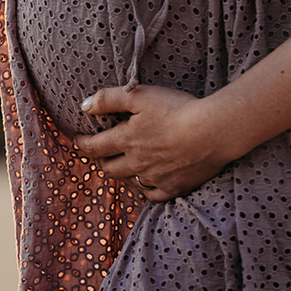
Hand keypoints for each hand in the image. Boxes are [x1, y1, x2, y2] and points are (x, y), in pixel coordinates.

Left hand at [72, 84, 232, 201]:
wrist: (212, 132)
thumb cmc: (176, 109)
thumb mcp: (139, 95)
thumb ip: (109, 99)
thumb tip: (83, 106)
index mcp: (125, 140)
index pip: (94, 147)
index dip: (83, 143)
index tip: (78, 139)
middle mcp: (136, 163)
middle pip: (109, 168)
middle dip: (101, 160)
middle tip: (100, 154)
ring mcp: (154, 178)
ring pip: (130, 182)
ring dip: (122, 174)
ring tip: (122, 166)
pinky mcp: (173, 188)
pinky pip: (152, 195)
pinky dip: (145, 188)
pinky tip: (146, 183)